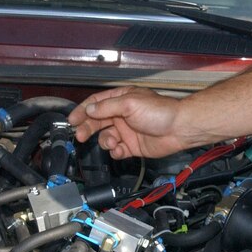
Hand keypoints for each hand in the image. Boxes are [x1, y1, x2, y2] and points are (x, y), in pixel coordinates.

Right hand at [68, 86, 188, 158]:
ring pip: (106, 137)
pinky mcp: (133, 145)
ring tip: (113, 142)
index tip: (72, 119)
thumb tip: (90, 109)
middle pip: (97, 121)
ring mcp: (127, 130)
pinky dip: (115, 152)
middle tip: (80, 135)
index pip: (96, 103)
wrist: (179, 129)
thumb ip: (107, 107)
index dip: (83, 111)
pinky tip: (120, 149)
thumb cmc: (160, 112)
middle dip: (87, 128)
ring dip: (105, 141)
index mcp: (121, 99)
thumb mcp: (130, 104)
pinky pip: (117, 150)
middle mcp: (122, 115)